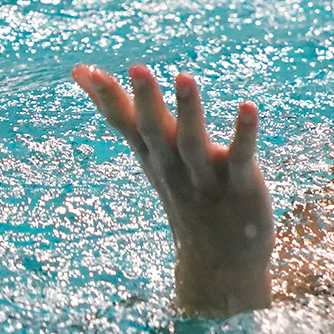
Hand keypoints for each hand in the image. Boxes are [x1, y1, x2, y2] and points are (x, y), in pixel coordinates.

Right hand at [73, 64, 273, 314]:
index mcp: (155, 159)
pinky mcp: (241, 186)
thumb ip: (127, 120)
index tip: (86, 69)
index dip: (107, 99)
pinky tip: (249, 107)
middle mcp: (175, 167)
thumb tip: (85, 78)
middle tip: (137, 68)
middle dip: (146, 101)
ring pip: (194, 142)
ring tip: (185, 78)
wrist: (220, 265)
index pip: (127, 126)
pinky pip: (241, 156)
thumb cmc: (187, 199)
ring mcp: (206, 178)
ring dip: (189, 111)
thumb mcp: (153, 159)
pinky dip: (244, 133)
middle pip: (156, 131)